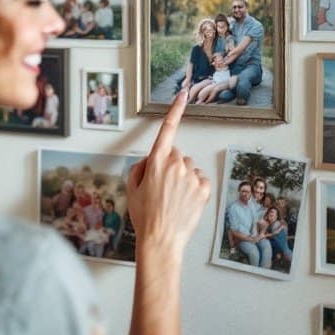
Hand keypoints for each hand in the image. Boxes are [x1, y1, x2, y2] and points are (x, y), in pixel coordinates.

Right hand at [126, 91, 209, 255]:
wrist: (161, 240)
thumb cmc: (145, 217)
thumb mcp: (131, 189)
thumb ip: (139, 167)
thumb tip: (150, 160)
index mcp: (156, 161)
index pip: (167, 129)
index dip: (175, 109)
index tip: (183, 94)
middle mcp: (176, 164)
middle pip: (176, 155)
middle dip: (170, 165)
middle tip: (162, 187)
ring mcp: (191, 176)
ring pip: (189, 168)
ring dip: (183, 177)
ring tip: (173, 198)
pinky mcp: (203, 188)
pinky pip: (199, 180)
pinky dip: (193, 188)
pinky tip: (184, 201)